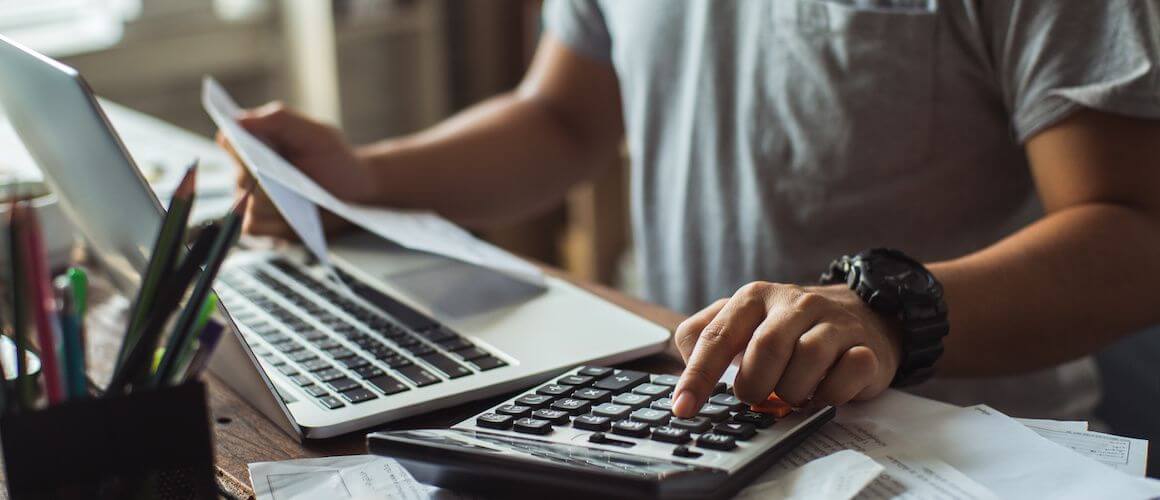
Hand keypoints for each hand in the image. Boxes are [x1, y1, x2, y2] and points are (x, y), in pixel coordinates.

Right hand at [216, 102, 372, 237]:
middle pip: (238, 176)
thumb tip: (237, 120)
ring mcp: (255, 200)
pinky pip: (253, 226)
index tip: (250, 149)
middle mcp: (249, 172)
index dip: (235, 145)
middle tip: (278, 176)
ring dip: (268, 202)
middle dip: (258, 177)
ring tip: (294, 197)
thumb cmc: (334, 157)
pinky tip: (293, 217)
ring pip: (243, 204)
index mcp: (256, 144)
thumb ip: (279, 119)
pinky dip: (271, 223)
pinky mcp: (266, 224)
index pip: (229, 141)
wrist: (356, 190)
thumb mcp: (315, 133)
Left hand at [671, 282, 902, 417]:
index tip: (684, 407)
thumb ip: (705, 338)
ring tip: (792, 393)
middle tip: (757, 396)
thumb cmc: (789, 329)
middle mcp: (794, 303)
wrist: (861, 315)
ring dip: (793, 391)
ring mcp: (833, 323)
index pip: (717, 336)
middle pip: (765, 349)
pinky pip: (847, 374)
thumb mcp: (743, 323)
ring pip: (807, 360)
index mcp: (754, 297)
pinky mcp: (865, 347)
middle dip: (755, 385)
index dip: (698, 376)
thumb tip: (684, 374)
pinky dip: (830, 394)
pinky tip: (822, 394)